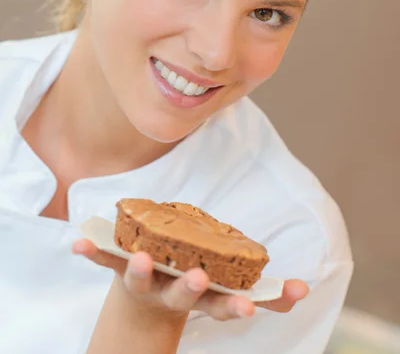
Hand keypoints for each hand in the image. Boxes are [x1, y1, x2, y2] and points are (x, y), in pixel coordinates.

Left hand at [72, 239, 308, 322]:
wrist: (144, 306)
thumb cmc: (195, 289)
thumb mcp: (229, 294)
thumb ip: (267, 294)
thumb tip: (304, 291)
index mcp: (202, 298)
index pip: (224, 306)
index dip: (237, 305)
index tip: (249, 306)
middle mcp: (173, 294)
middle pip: (183, 296)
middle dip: (191, 288)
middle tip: (199, 279)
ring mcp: (146, 282)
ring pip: (142, 281)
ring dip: (140, 271)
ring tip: (141, 260)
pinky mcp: (122, 267)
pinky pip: (106, 259)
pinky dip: (92, 250)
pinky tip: (78, 241)